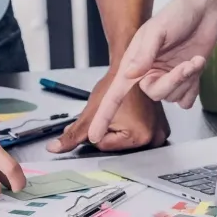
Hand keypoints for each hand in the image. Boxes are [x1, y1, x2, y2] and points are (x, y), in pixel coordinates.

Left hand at [48, 70, 169, 152]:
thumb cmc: (115, 85)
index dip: (97, 130)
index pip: (105, 146)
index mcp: (140, 137)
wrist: (130, 67)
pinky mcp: (162, 127)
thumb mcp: (91, 113)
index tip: (105, 115)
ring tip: (125, 112)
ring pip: (127, 142)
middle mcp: (154, 138)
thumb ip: (73, 134)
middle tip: (116, 114)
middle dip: (109, 131)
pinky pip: (138, 135)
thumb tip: (55, 148)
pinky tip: (132, 114)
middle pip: (117, 147)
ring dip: (120, 130)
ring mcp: (160, 133)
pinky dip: (132, 127)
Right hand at [89, 0, 216, 142]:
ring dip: (187, 78)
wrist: (203, 12)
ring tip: (193, 59)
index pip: (115, 94)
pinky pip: (185, 100)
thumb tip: (130, 74)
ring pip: (172, 97)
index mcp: (134, 63)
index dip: (104, 115)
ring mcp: (166, 78)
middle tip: (186, 64)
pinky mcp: (184, 82)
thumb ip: (143, 54)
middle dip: (174, 80)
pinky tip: (195, 67)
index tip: (94, 135)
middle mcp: (148, 73)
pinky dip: (193, 86)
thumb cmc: (177, 15)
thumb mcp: (156, 31)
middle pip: (155, 94)